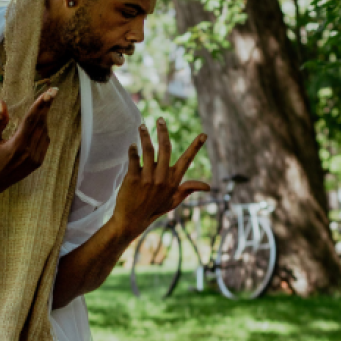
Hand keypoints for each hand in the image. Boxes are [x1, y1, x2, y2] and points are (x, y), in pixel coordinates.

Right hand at [0, 89, 56, 197]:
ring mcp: (35, 158)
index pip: (31, 120)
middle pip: (41, 124)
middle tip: (53, 91)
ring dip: (45, 117)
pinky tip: (41, 122)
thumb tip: (3, 102)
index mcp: (16, 145)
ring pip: (45, 132)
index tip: (48, 93)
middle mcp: (29, 152)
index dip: (40, 105)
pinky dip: (44, 130)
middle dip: (47, 106)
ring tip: (44, 105)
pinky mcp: (38, 163)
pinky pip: (45, 142)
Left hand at [112, 118, 209, 238]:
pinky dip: (133, 150)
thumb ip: (189, 189)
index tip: (203, 135)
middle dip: (163, 132)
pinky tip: (132, 144)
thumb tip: (208, 187)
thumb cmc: (154, 208)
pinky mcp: (134, 179)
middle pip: (165, 148)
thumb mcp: (174, 200)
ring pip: (148, 151)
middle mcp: (162, 179)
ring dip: (145, 136)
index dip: (196, 147)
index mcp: (173, 181)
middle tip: (160, 119)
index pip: (187, 160)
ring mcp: (148, 179)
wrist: (132, 220)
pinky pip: (134, 160)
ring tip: (142, 127)